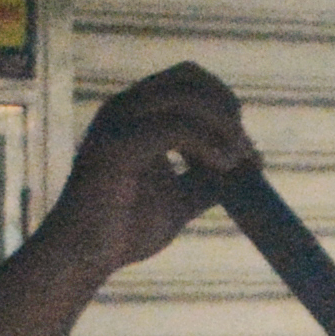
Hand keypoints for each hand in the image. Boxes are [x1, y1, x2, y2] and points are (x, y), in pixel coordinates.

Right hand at [42, 65, 254, 280]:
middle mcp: (124, 108)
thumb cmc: (123, 230)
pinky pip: (174, 128)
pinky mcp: (116, 147)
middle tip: (243, 150)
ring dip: (222, 125)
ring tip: (236, 162)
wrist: (84, 258)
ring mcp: (118, 123)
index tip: (242, 145)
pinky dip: (207, 143)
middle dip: (225, 107)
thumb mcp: (178, 200)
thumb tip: (249, 165)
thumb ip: (206, 181)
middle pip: (189, 76)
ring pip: (184, 97)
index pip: (188, 79)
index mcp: (136, 113)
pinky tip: (222, 167)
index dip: (223, 102)